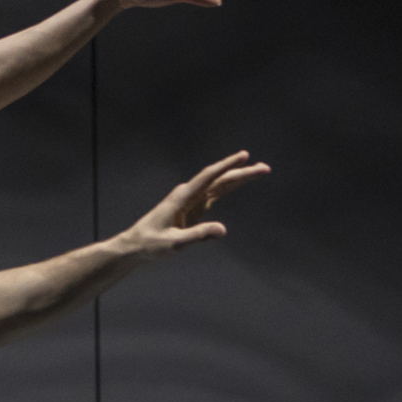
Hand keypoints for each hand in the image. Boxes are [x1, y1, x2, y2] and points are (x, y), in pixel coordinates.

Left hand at [118, 150, 268, 255]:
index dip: (226, 166)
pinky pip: (215, 195)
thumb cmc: (151, 243)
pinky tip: (239, 181)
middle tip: (265, 168)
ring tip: (260, 171)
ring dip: (238, 177)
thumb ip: (198, 235)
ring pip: (219, 185)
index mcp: (182, 197)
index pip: (208, 177)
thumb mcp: (174, 243)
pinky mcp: (193, 209)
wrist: (136, 245)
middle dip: (242, 172)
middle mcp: (188, 195)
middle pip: (219, 179)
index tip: (243, 156)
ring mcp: (191, 201)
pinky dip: (229, 187)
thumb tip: (223, 230)